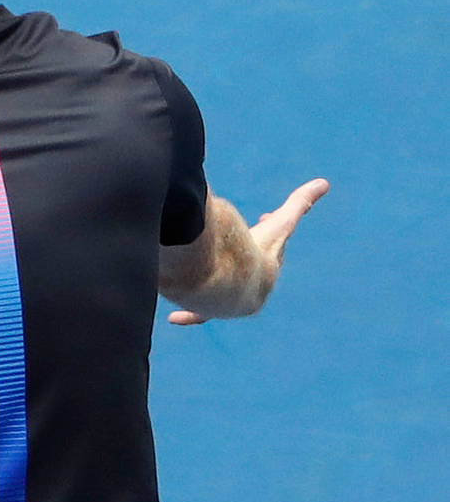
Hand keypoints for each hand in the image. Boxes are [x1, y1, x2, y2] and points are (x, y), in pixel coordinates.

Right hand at [168, 177, 328, 324]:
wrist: (224, 280)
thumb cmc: (249, 250)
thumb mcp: (278, 225)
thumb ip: (300, 204)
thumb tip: (324, 183)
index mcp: (267, 271)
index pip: (273, 249)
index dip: (269, 228)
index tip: (265, 215)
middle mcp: (252, 291)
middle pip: (249, 268)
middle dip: (248, 251)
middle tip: (239, 234)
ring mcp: (230, 304)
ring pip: (222, 289)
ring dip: (217, 280)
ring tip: (203, 266)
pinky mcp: (209, 311)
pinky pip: (198, 315)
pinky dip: (190, 315)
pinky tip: (176, 319)